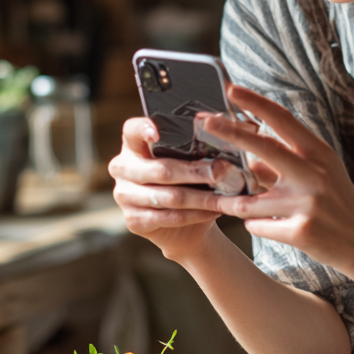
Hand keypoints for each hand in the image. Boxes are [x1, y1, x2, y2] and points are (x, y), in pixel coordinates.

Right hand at [109, 117, 235, 261]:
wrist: (183, 225)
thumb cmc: (189, 182)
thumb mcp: (190, 160)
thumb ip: (198, 146)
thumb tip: (230, 128)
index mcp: (133, 145)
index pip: (132, 130)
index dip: (143, 129)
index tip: (158, 133)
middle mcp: (123, 168)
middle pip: (161, 169)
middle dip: (196, 172)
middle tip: (222, 172)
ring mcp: (125, 196)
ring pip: (168, 196)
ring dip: (201, 197)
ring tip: (225, 196)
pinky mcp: (134, 221)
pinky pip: (169, 217)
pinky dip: (195, 215)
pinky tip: (214, 210)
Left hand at [203, 85, 353, 277]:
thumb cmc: (334, 199)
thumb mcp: (316, 172)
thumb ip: (283, 159)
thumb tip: (244, 148)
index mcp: (318, 153)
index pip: (283, 120)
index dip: (255, 102)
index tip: (232, 89)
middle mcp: (313, 174)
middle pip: (263, 148)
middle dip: (230, 132)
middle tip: (205, 122)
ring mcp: (306, 203)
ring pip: (249, 200)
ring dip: (233, 202)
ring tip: (231, 203)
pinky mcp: (300, 231)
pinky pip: (256, 225)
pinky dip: (254, 224)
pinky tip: (267, 224)